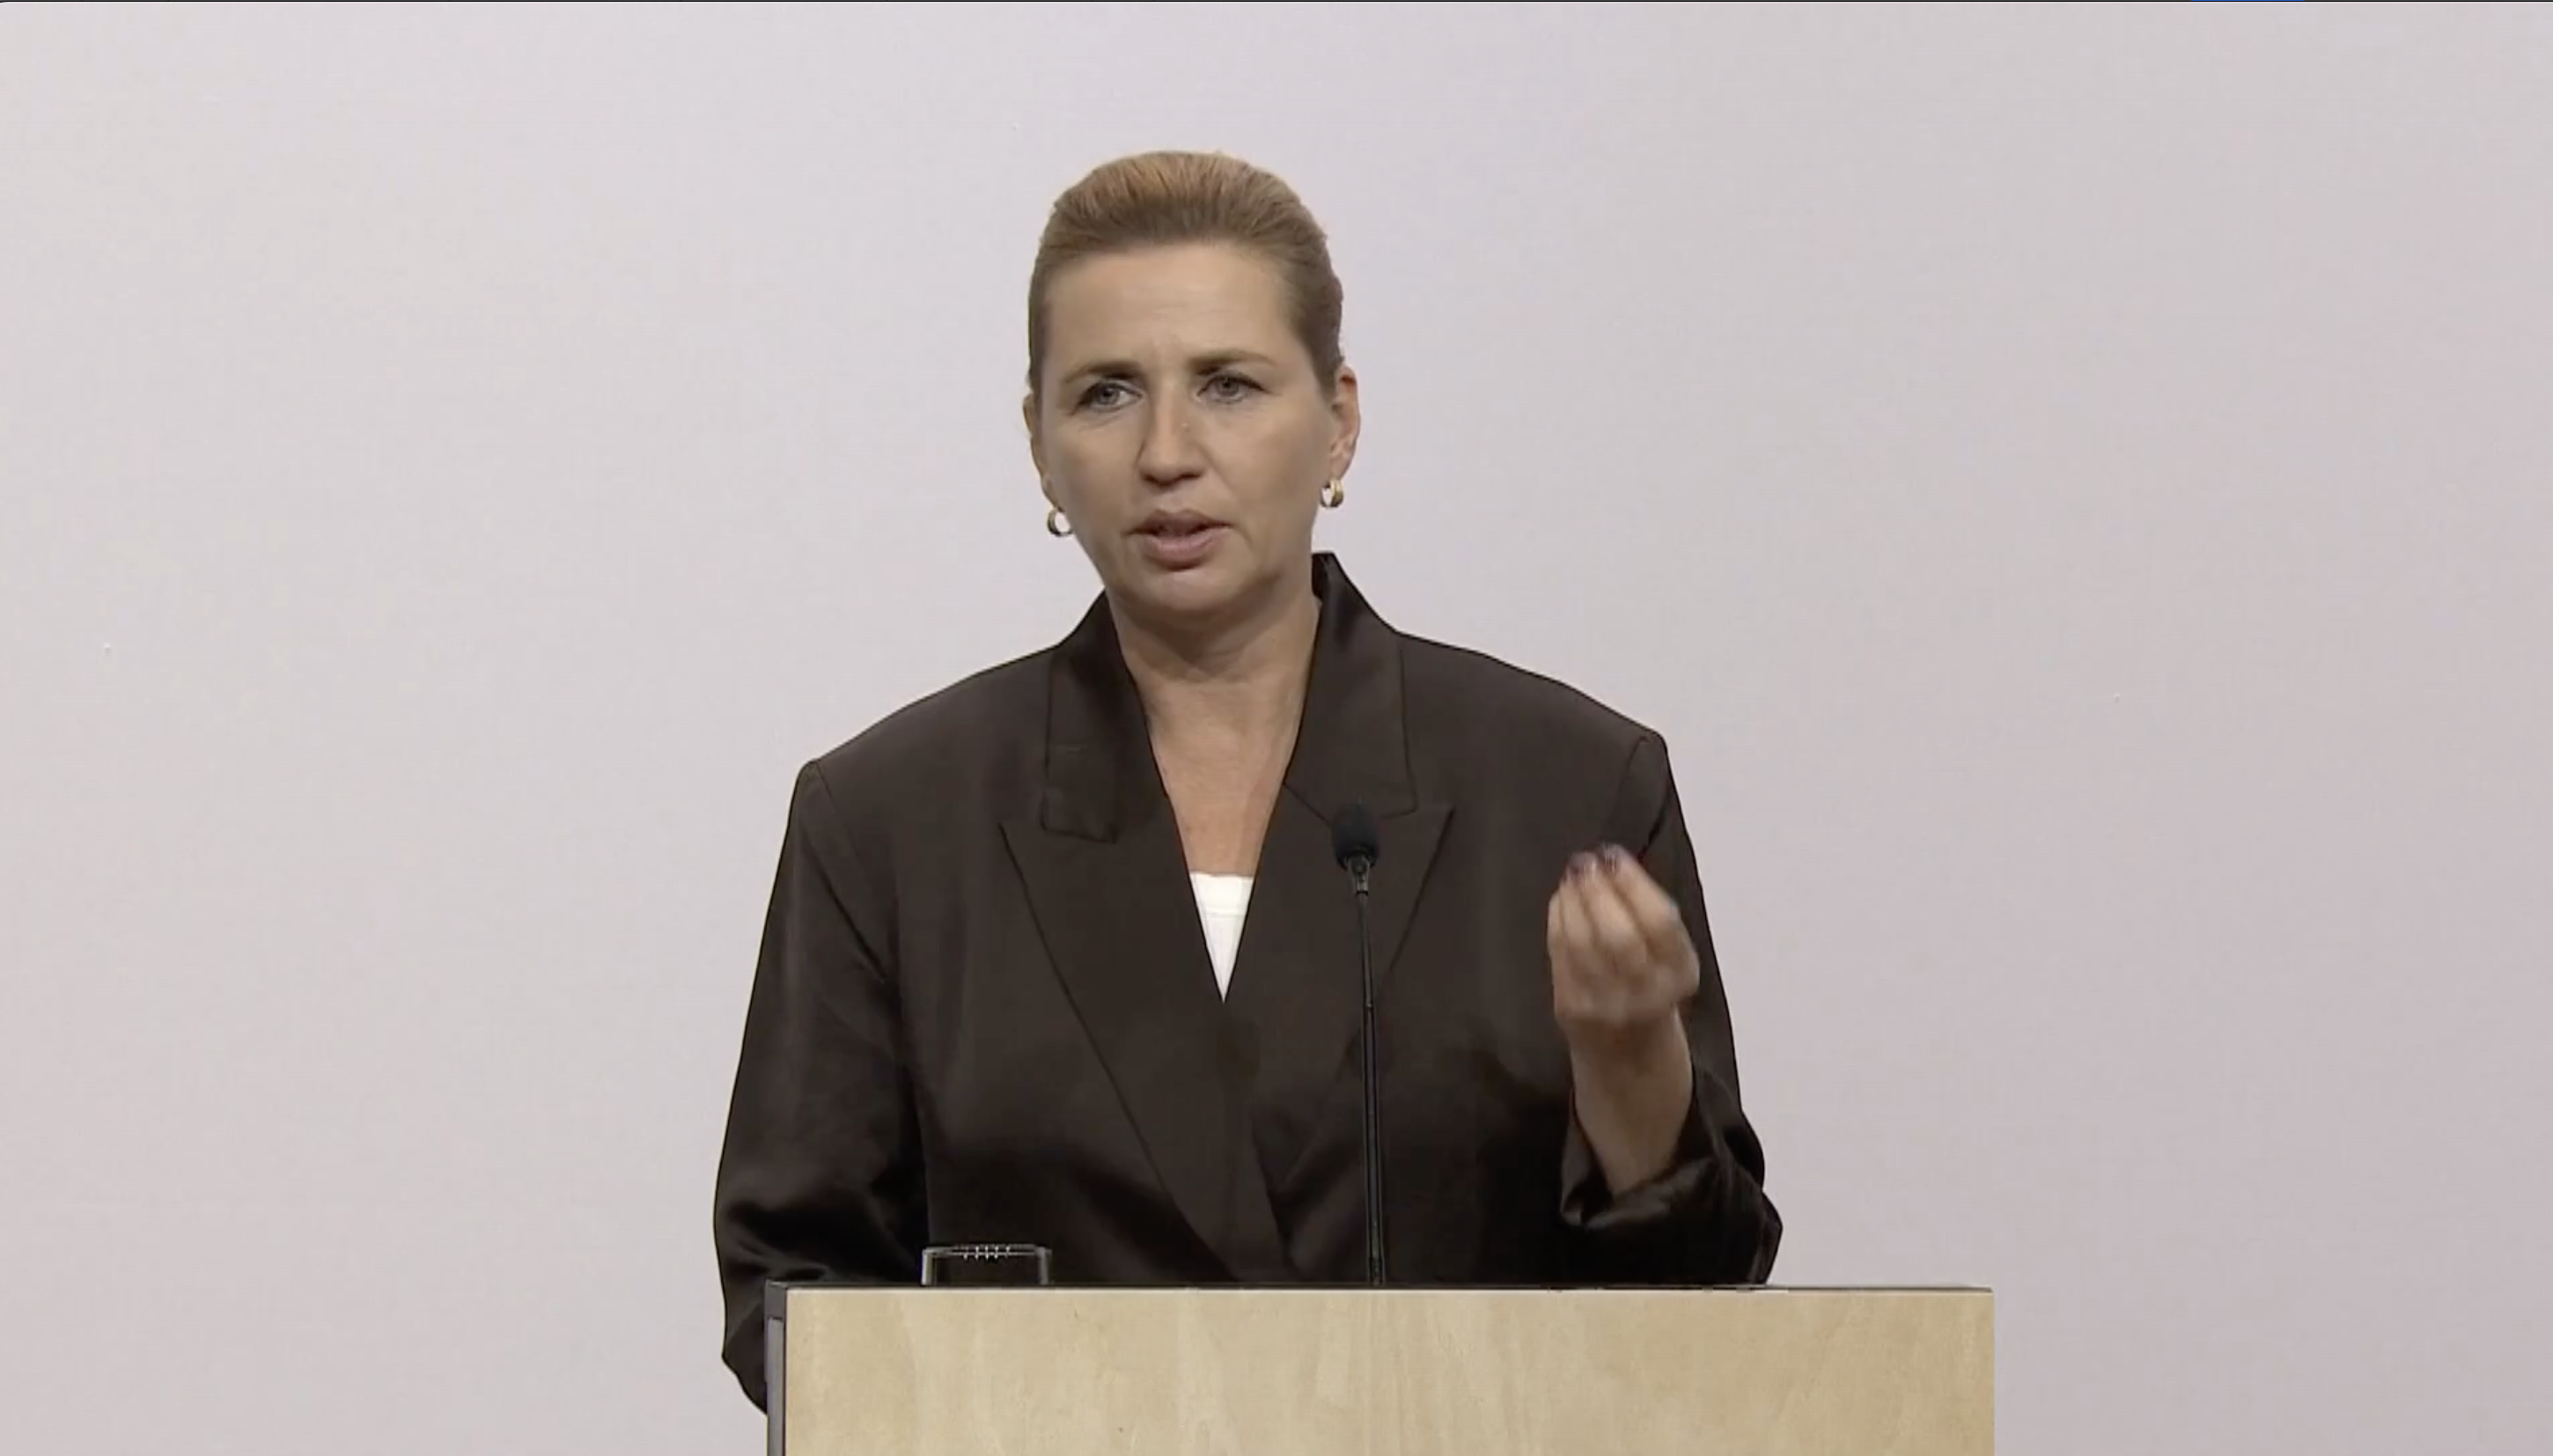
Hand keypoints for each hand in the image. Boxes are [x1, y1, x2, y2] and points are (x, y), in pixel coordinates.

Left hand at [1547, 844, 1699, 1064]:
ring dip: (1573, 899)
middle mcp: (1646, 993)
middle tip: (1586, 861)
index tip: (1614, 855)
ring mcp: (1605, 1004)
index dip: (1634, 883)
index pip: (1660, 922)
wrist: (1629, 1063)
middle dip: (1597, 890)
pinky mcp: (1570, 1008)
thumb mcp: (1671, 961)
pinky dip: (1558, 918)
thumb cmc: (1652, 995)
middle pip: (1618, 933)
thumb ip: (1651, 921)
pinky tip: (1562, 899)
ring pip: (1583, 942)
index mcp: (1681, 975)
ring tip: (1572, 875)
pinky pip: (1559, 954)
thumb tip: (1613, 864)